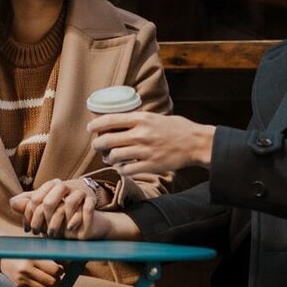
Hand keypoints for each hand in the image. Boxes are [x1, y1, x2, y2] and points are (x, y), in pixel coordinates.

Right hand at [0, 257, 63, 286]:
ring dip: (50, 286)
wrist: (3, 258)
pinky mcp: (20, 286)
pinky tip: (40, 283)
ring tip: (47, 280)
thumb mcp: (36, 249)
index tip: (59, 268)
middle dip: (56, 279)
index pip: (55, 270)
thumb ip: (50, 256)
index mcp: (33, 258)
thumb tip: (67, 265)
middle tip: (54, 275)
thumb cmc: (24, 252)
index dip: (60, 270)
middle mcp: (27, 269)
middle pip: (52, 282)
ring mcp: (23, 279)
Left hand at [14, 176, 98, 238]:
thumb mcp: (44, 206)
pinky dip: (76, 220)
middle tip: (38, 233)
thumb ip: (28, 204)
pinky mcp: (91, 200)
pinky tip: (69, 229)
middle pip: (49, 201)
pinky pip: (86, 208)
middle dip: (42, 220)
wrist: (86, 209)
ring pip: (69, 203)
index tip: (28, 230)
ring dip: (59, 222)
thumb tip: (12, 203)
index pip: (35, 199)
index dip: (29, 216)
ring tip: (53, 234)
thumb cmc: (61, 209)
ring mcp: (79, 192)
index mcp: (51, 185)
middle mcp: (65, 186)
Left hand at [87, 110, 214, 178]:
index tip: (90, 128)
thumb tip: (118, 121)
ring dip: (109, 157)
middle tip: (97, 146)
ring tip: (110, 157)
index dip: (96, 125)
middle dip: (97, 144)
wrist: (196, 143)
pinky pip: (127, 169)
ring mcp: (145, 151)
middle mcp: (141, 134)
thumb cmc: (177, 128)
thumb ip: (138, 120)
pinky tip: (122, 166)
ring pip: (115, 155)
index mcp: (142, 119)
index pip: (110, 120)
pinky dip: (121, 168)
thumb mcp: (156, 117)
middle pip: (108, 140)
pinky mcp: (150, 165)